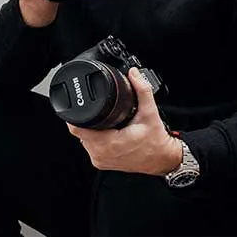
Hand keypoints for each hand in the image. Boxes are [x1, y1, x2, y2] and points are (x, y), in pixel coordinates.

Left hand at [66, 68, 182, 175]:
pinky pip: (90, 146)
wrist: (162, 160)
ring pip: (83, 139)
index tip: (81, 104)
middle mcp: (101, 154)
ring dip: (90, 128)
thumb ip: (142, 90)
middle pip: (79, 131)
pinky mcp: (102, 163)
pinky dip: (95, 137)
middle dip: (86, 118)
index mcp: (109, 143)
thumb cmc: (156, 142)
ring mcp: (100, 160)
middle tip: (101, 111)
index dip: (74, 114)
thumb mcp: (150, 112)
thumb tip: (133, 74)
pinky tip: (108, 132)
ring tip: (107, 122)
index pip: (77, 128)